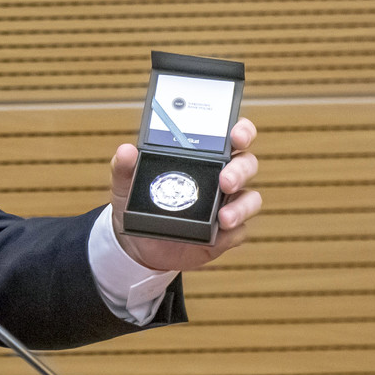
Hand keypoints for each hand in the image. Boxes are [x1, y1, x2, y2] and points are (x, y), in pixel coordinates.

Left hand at [109, 117, 260, 272]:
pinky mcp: (225, 233)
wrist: (137, 243)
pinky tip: (220, 234)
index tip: (236, 134)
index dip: (241, 130)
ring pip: (250, 199)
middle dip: (241, 170)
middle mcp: (220, 176)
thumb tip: (126, 150)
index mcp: (203, 156)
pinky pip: (239, 231)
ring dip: (241, 206)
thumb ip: (124, 166)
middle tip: (225, 180)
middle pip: (246, 164)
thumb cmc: (138, 203)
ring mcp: (226, 205)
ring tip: (224, 217)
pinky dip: (233, 232)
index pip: (231, 135)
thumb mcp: (126, 183)